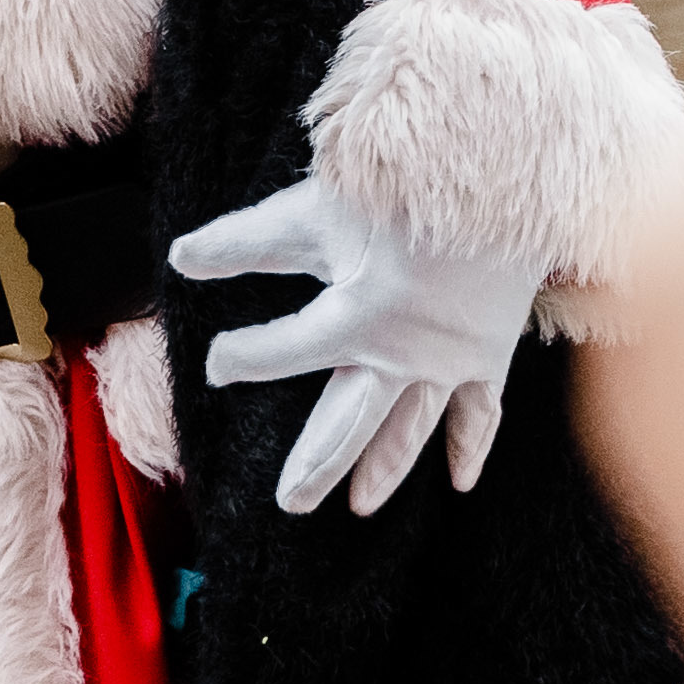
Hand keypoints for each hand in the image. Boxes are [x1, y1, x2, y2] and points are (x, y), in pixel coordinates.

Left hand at [182, 179, 540, 514]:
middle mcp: (400, 357)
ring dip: (382, 469)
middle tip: (290, 503)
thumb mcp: (316, 210)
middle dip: (315, 464)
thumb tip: (179, 257)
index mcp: (353, 322)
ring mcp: (448, 362)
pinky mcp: (487, 353)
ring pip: (408, 429)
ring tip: (358, 507)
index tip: (217, 362)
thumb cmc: (406, 187)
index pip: (279, 354)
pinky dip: (469, 446)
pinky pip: (480, 413)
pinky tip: (461, 482)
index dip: (241, 359)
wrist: (503, 175)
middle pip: (347, 425)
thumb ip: (247, 241)